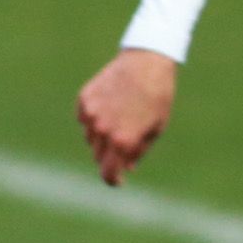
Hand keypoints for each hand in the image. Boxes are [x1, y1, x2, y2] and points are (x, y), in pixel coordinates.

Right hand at [77, 48, 177, 186]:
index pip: (108, 173)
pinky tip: (110, 105)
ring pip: (90, 137)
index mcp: (123, 141)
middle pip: (99, 156)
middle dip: (111, 155)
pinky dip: (94, 118)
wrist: (147, 62)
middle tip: (125, 142)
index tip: (118, 180)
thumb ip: (138, 151)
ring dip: (102, 136)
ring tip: (121, 118)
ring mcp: (91, 114)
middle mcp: (103, 130)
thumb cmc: (157, 97)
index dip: (112, 180)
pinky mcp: (84, 99)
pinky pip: (85, 118)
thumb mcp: (155, 129)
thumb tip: (126, 167)